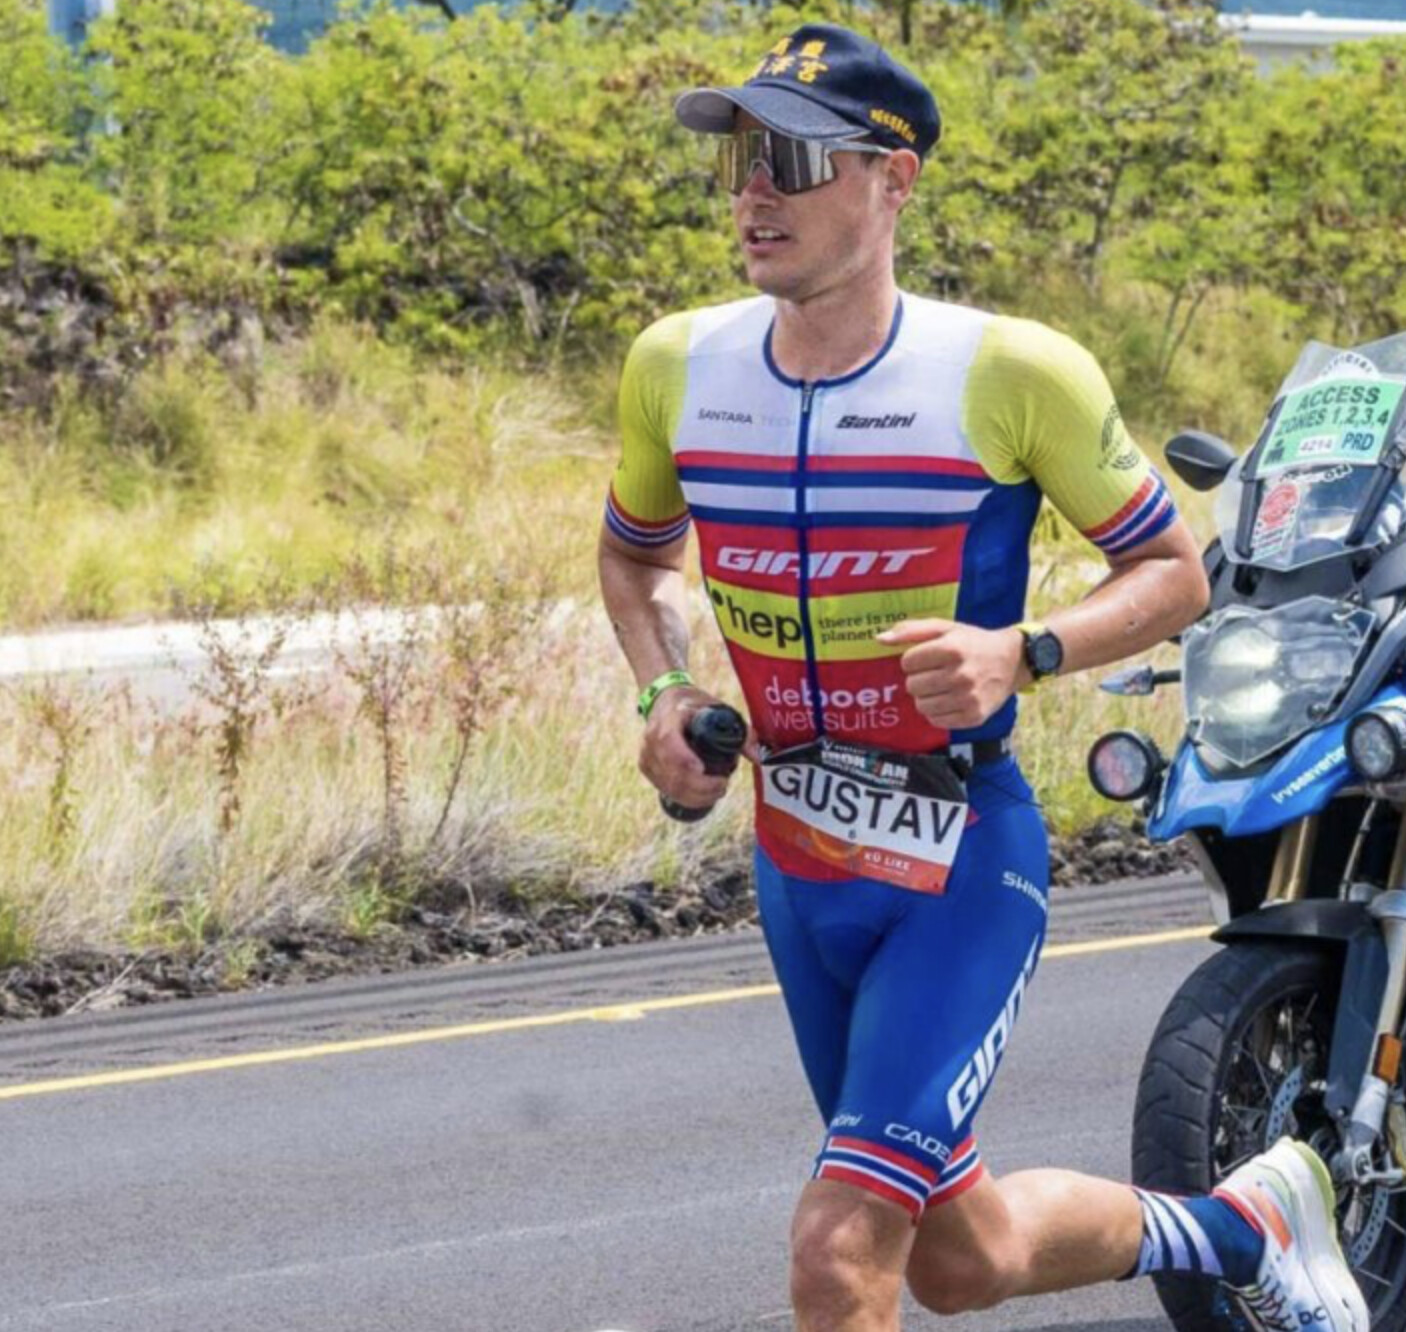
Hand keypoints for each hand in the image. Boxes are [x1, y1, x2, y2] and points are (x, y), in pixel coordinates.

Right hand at [639, 686, 758, 810]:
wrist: (663, 700)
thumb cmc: (692, 704)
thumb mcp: (716, 708)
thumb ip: (740, 730)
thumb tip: (757, 757)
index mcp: (667, 722)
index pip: (672, 747)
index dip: (688, 763)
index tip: (711, 772)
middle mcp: (652, 740)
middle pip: (674, 774)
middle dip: (702, 787)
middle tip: (723, 786)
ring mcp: (646, 755)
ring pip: (670, 786)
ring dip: (695, 796)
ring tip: (717, 792)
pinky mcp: (645, 767)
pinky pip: (665, 789)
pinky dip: (685, 797)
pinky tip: (702, 797)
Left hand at [877, 619, 1027, 729]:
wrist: (1012, 661)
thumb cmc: (972, 643)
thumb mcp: (945, 628)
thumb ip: (910, 631)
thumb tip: (879, 639)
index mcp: (952, 649)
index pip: (907, 662)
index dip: (913, 660)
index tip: (927, 658)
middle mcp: (961, 675)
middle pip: (912, 685)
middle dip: (918, 679)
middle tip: (934, 673)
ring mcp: (968, 698)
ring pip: (921, 705)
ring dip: (925, 696)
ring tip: (940, 687)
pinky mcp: (973, 716)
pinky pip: (936, 720)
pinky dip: (937, 711)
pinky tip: (949, 699)